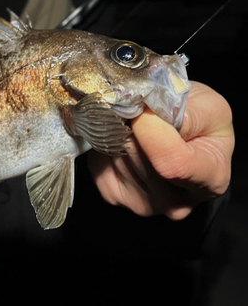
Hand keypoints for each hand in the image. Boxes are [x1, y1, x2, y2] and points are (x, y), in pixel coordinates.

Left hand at [88, 81, 234, 219]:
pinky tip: (123, 140)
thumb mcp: (210, 107)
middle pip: (138, 159)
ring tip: (135, 126)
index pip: (172, 163)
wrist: (186, 136)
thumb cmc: (202, 123)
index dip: (152, 131)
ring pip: (116, 158)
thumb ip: (186, 113)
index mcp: (210, 181)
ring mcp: (142, 204)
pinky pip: (99, 163)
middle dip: (134, 127)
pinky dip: (106, 145)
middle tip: (141, 111)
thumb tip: (148, 115)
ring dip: (119, 133)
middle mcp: (176, 203)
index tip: (146, 109)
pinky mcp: (114, 196)